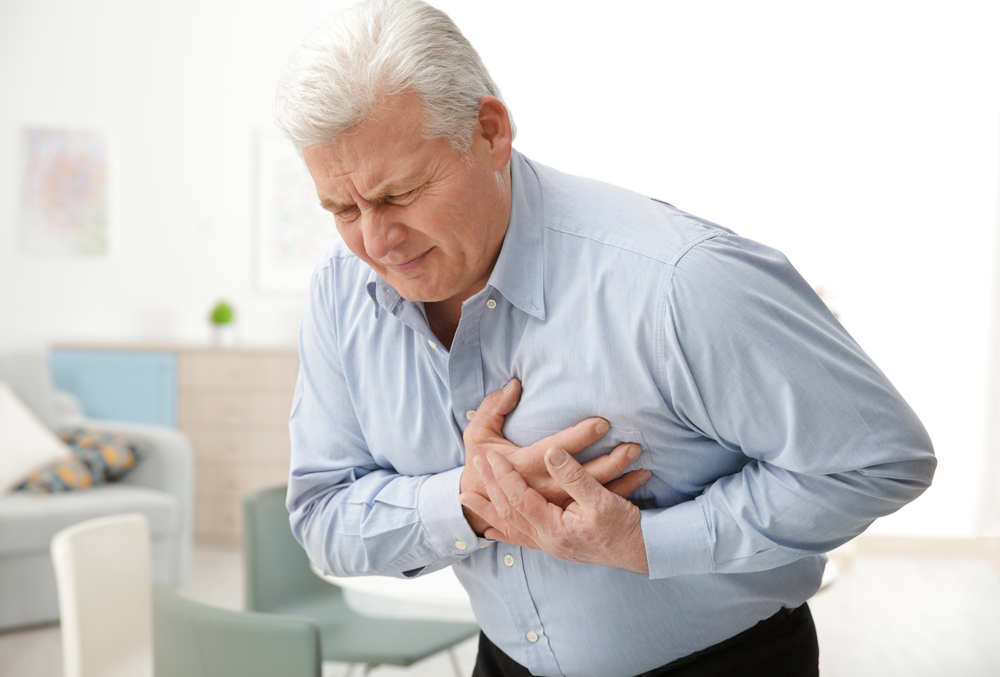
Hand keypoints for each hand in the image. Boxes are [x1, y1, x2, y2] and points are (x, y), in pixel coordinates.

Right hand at [461, 379, 645, 533]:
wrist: (480, 502)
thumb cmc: (482, 464)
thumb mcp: (477, 434)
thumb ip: (494, 407)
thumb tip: (515, 384)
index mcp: (524, 466)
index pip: (556, 450)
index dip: (579, 437)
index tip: (603, 423)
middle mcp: (542, 488)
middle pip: (582, 477)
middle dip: (610, 462)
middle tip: (633, 446)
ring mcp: (554, 503)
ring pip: (592, 494)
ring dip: (620, 480)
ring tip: (641, 463)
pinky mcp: (563, 511)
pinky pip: (595, 505)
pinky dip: (619, 494)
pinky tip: (638, 482)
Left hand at [461, 447, 650, 573]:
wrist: (643, 552)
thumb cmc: (625, 527)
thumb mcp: (602, 498)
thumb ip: (575, 475)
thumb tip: (552, 452)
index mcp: (555, 528)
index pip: (519, 499)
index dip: (504, 476)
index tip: (491, 456)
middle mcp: (547, 540)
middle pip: (508, 512)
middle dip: (490, 488)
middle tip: (474, 464)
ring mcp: (550, 546)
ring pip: (510, 527)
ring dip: (488, 510)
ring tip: (467, 498)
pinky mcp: (556, 546)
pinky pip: (521, 539)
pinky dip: (503, 531)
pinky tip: (492, 530)